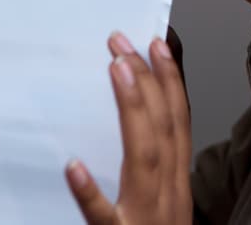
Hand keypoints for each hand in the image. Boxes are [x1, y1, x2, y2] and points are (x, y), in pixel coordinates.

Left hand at [65, 31, 192, 224]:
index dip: (171, 82)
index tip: (156, 43)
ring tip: (116, 73)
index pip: (178, 125)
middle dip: (148, 81)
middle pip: (164, 132)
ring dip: (132, 112)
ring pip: (144, 160)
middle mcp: (167, 200)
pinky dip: (90, 193)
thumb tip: (138, 120)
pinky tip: (72, 166)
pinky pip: (102, 219)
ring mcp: (144, 220)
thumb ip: (153, 167)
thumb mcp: (162, 204)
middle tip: (122, 43)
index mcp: (177, 188)